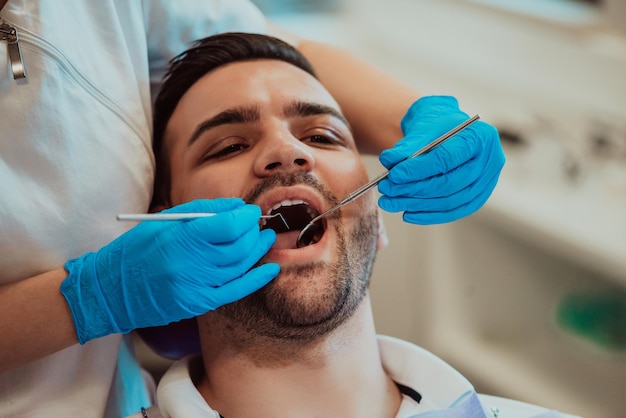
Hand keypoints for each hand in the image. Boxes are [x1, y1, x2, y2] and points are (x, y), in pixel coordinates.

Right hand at [61, 198, 277, 343]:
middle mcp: (190, 264)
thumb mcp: (165, 221)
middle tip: (257, 224)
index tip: (250, 212)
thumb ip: (204, 212)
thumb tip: (238, 208)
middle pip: (238, 246)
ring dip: (257, 251)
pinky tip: (270, 268)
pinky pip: (236, 291)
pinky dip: (256, 279)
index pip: (229, 226)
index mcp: (180, 238)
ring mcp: (195, 287)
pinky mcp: (198, 304)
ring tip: (264, 239)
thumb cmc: (137, 249)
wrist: (111, 290)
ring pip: (240, 266)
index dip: (246, 217)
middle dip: (253, 232)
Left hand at [377, 96, 504, 223]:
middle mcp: (490, 160)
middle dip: (414, 189)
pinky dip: (429, 215)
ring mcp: (487, 182)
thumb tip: (388, 161)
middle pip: (450, 183)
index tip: (394, 174)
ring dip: (417, 204)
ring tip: (390, 202)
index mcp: (479, 136)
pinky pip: (453, 211)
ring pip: (450, 201)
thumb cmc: (436, 124)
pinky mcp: (478, 198)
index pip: (447, 158)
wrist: (446, 130)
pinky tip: (407, 213)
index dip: (419, 169)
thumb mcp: (421, 126)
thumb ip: (406, 145)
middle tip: (387, 190)